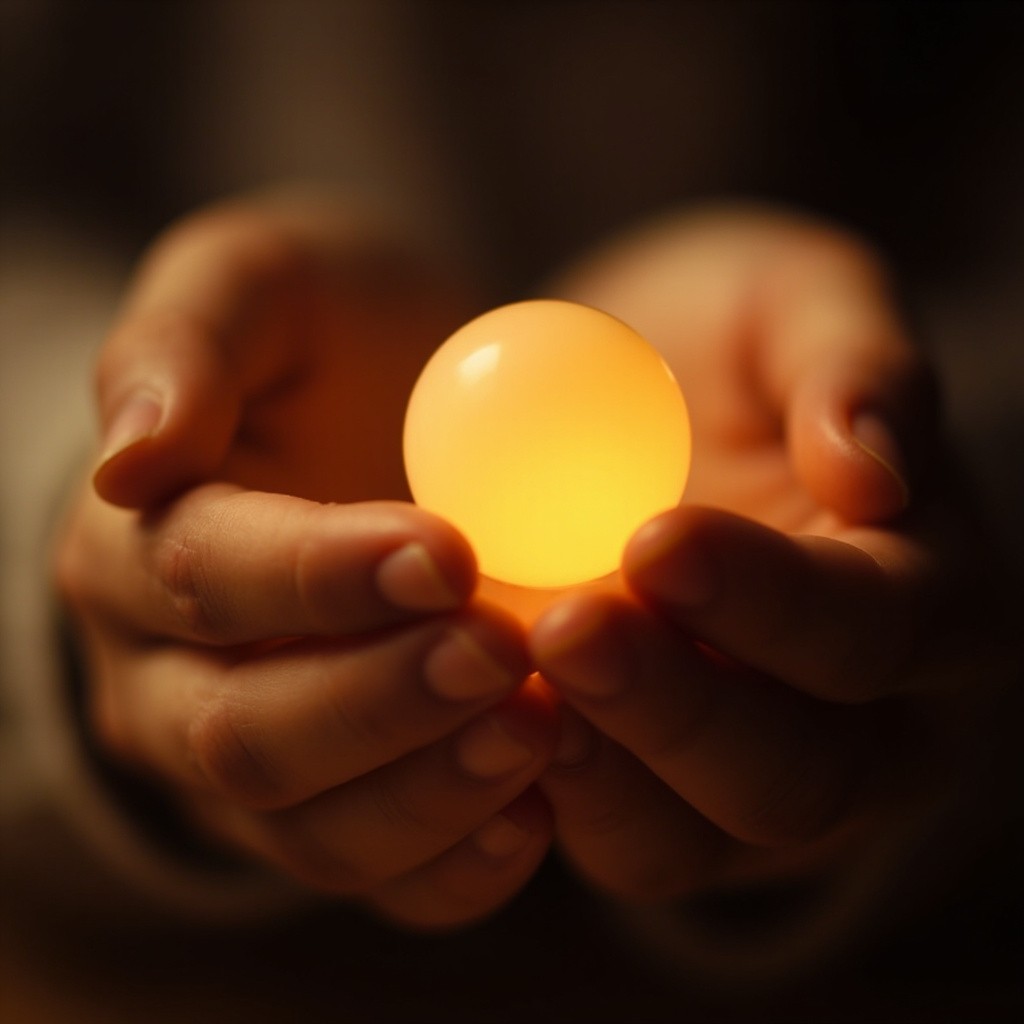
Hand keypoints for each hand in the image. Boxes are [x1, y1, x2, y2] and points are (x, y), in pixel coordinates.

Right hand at [57, 197, 556, 927]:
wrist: (383, 427)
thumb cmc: (324, 345)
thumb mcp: (257, 286)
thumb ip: (184, 344)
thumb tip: (130, 459)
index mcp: (139, 547)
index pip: (205, 578)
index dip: (318, 575)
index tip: (447, 552)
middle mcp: (174, 677)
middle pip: (249, 731)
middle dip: (380, 698)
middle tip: (503, 648)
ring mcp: (253, 764)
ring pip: (313, 826)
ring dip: (430, 789)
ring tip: (538, 726)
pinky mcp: (335, 810)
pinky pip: (382, 875)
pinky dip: (456, 862)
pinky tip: (536, 814)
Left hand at [529, 207, 1017, 912]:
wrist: (628, 416)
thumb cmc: (724, 350)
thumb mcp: (792, 306)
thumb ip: (850, 360)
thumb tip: (874, 472)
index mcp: (929, 602)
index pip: (876, 630)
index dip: (773, 598)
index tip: (654, 538)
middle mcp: (862, 724)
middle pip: (797, 775)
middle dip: (680, 710)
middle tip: (566, 626)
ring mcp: (751, 783)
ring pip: (695, 841)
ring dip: (601, 776)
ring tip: (509, 685)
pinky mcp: (657, 808)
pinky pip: (610, 843)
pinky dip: (544, 800)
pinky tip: (477, 722)